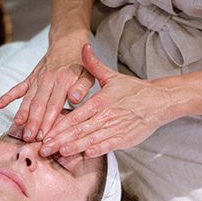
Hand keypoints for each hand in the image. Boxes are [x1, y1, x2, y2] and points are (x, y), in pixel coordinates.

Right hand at [0, 42, 93, 141]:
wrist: (68, 44)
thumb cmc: (80, 65)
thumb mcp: (89, 74)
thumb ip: (82, 87)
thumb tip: (75, 99)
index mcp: (63, 81)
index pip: (54, 105)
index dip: (48, 121)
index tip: (44, 135)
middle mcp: (48, 80)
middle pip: (38, 104)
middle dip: (33, 122)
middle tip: (29, 137)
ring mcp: (37, 79)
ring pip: (27, 98)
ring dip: (21, 113)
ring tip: (16, 126)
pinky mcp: (30, 78)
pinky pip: (18, 87)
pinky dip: (8, 96)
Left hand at [40, 44, 171, 157]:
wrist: (158, 101)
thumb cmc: (132, 91)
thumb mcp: (112, 76)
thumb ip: (94, 64)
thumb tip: (83, 46)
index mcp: (100, 101)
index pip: (75, 115)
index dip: (59, 124)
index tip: (45, 132)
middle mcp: (105, 116)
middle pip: (78, 129)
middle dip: (60, 139)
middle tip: (44, 148)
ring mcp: (115, 128)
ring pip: (91, 139)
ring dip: (75, 146)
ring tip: (59, 152)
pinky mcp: (124, 138)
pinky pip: (108, 145)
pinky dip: (97, 149)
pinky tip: (86, 154)